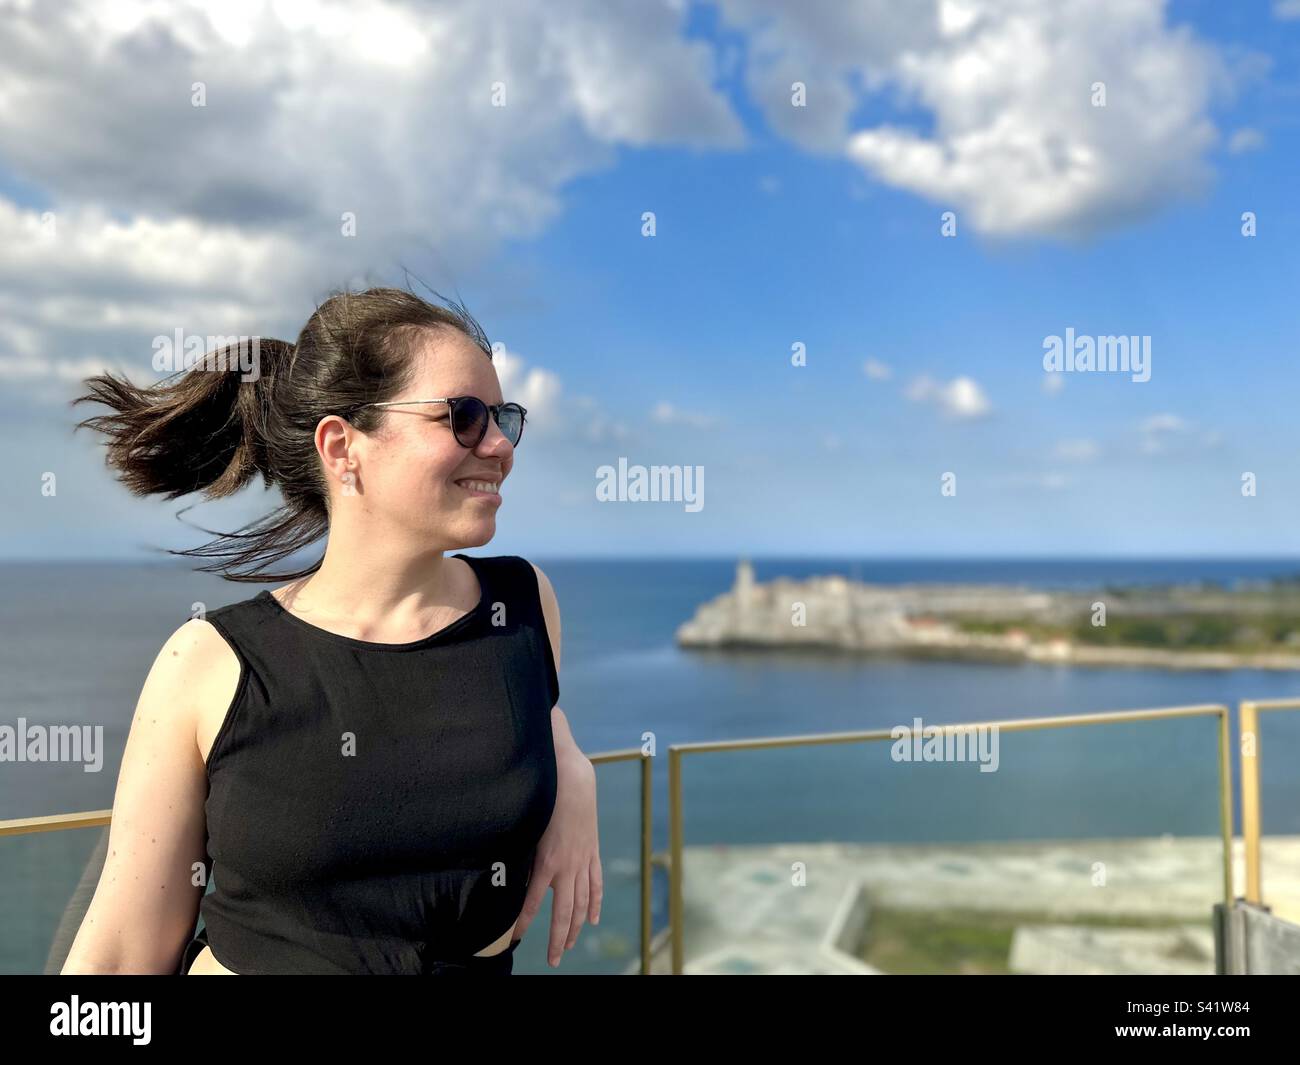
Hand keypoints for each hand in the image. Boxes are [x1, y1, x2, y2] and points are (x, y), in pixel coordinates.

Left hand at [515, 740, 601, 966]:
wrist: (573, 781)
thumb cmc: (544, 801)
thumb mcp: (527, 829)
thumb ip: (523, 856)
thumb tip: (514, 880)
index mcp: (546, 862)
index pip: (532, 903)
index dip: (523, 923)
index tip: (514, 939)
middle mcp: (567, 867)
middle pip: (565, 913)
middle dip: (558, 939)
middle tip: (553, 960)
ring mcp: (583, 861)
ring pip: (582, 903)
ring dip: (576, 927)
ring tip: (569, 946)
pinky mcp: (592, 853)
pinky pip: (596, 884)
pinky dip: (595, 903)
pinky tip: (592, 919)